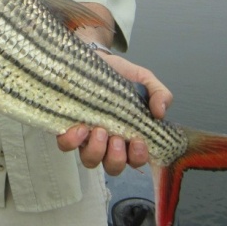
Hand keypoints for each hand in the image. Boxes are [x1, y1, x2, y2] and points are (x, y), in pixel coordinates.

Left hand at [56, 53, 172, 174]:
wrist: (94, 58)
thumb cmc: (119, 74)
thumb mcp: (144, 79)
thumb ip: (159, 93)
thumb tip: (161, 113)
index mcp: (129, 135)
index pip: (135, 159)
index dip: (138, 158)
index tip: (138, 141)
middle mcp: (107, 142)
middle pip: (113, 167)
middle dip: (117, 158)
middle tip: (118, 138)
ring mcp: (86, 137)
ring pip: (90, 160)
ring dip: (96, 151)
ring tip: (100, 130)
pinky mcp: (66, 127)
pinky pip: (65, 145)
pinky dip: (72, 141)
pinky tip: (81, 127)